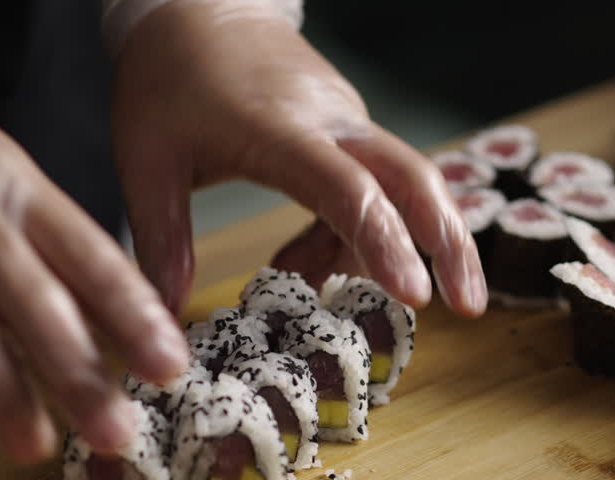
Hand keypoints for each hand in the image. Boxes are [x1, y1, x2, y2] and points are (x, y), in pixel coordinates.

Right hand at [0, 18, 187, 461]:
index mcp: (13, 190)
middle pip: (37, 308)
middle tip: (117, 432)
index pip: (90, 259)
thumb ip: (41, 236)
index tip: (168, 365)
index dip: (133, 317)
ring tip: (36, 448)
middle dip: (82, 377)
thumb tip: (107, 313)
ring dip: (7, 400)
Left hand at [111, 0, 486, 317]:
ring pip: (405, 184)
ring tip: (360, 301)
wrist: (198, 9)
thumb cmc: (167, 82)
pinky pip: (375, 185)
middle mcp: (330, 122)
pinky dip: (361, 234)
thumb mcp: (145, 161)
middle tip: (469, 307)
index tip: (414, 294)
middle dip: (449, 244)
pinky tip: (311, 264)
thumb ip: (161, 239)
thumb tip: (169, 315)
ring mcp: (347, 122)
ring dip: (406, 247)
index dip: (383, 242)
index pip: (347, 188)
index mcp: (279, 130)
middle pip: (413, 179)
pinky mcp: (349, 129)